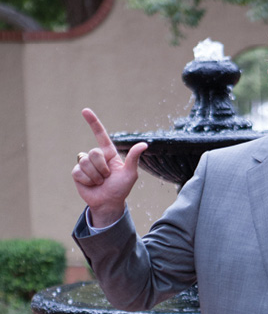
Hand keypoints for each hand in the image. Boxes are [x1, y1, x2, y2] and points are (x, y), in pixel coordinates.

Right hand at [72, 108, 147, 226]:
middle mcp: (97, 157)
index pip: (101, 135)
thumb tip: (144, 144)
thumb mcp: (131, 174)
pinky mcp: (77, 173)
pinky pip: (79, 172)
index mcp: (109, 153)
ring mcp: (86, 164)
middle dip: (102, 168)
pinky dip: (88, 181)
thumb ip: (134, 158)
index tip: (85, 110)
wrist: (108, 203)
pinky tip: (91, 185)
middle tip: (107, 177)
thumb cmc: (120, 189)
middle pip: (94, 152)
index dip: (93, 122)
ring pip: (86, 162)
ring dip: (95, 176)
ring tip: (100, 182)